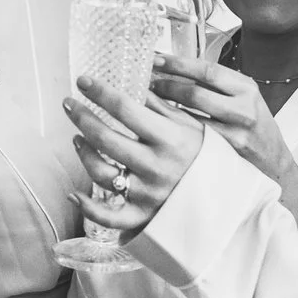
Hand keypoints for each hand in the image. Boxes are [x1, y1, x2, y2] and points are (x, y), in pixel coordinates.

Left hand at [65, 75, 202, 238]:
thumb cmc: (207, 158)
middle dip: (82, 117)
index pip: (126, 109)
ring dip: (83, 152)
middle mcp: (155, 166)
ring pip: (100, 172)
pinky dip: (88, 208)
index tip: (84, 80)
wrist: (227, 201)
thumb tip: (134, 82)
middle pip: (105, 138)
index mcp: (169, 139)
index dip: (100, 92)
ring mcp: (146, 194)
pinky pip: (108, 217)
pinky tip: (74, 194)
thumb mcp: (191, 126)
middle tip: (69, 104)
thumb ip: (161, 106)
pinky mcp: (142, 217)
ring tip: (78, 138)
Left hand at [149, 53, 297, 195]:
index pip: (207, 69)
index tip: (156, 59)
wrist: (272, 162)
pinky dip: (173, 129)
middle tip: (144, 81)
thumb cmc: (252, 127)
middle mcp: (243, 108)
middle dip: (165, 84)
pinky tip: (157, 126)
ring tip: (146, 100)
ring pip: (190, 116)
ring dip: (164, 107)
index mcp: (246, 88)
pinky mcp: (226, 154)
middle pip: (195, 92)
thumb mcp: (241, 98)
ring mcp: (235, 132)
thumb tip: (173, 68)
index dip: (177, 63)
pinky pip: (192, 137)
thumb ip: (215, 85)